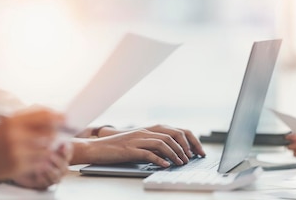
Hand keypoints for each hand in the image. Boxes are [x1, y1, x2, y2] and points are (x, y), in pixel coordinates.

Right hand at [0, 108, 63, 187]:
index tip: (66, 119)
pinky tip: (34, 158)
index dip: (58, 117)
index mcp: (12, 122)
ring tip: (42, 147)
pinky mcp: (19, 167)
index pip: (43, 116)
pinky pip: (41, 162)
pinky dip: (42, 160)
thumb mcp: (6, 125)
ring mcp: (17, 153)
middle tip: (56, 135)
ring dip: (49, 148)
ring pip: (47, 149)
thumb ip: (28, 119)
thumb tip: (54, 115)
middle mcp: (15, 136)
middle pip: (49, 133)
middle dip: (55, 134)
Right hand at [76, 126, 204, 166]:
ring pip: (163, 143)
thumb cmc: (118, 148)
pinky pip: (148, 153)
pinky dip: (159, 159)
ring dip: (175, 154)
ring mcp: (138, 139)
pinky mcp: (130, 149)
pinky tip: (166, 165)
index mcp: (150, 129)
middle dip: (186, 147)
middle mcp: (146, 131)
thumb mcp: (140, 143)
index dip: (190, 140)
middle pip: (173, 135)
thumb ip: (155, 144)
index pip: (177, 130)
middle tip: (191, 159)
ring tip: (181, 163)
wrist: (97, 148)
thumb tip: (173, 154)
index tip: (198, 151)